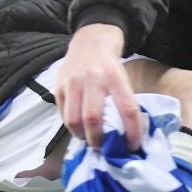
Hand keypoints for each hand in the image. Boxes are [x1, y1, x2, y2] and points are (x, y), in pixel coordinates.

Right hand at [55, 24, 141, 149]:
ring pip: (74, 120)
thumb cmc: (109, 68)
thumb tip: (126, 136)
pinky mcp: (59, 87)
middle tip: (104, 148)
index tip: (132, 147)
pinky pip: (63, 114)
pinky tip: (79, 128)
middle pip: (94, 118)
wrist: (89, 43)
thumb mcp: (122, 80)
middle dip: (99, 140)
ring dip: (82, 136)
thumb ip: (123, 103)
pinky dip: (71, 127)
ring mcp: (73, 83)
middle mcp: (94, 79)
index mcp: (116, 78)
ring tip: (89, 140)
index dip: (132, 132)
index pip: (127, 109)